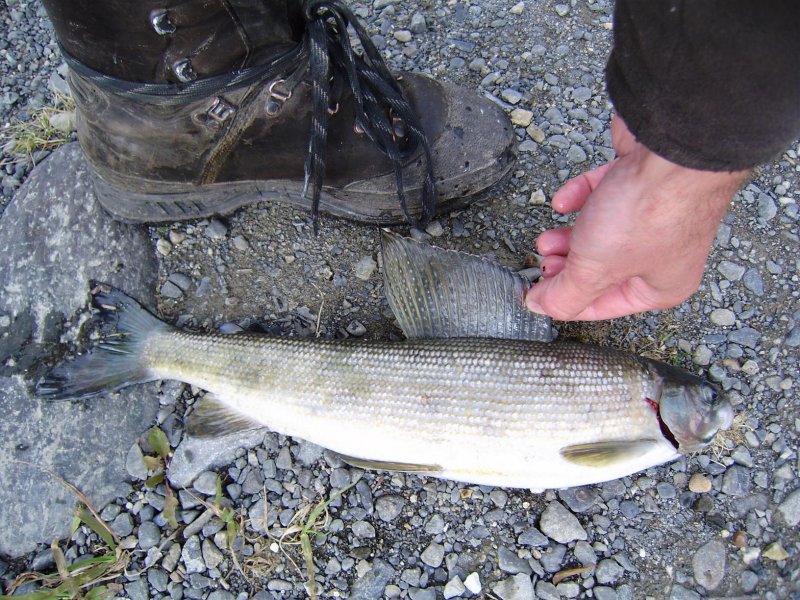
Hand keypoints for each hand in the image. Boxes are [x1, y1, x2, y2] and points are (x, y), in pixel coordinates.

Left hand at [526, 115, 749, 320]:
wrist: (671, 147)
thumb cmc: (651, 212)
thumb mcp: (593, 269)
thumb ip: (564, 294)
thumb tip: (541, 307)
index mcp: (661, 286)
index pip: (604, 305)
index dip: (567, 301)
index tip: (539, 296)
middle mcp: (663, 253)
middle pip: (601, 267)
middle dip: (567, 265)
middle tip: (544, 263)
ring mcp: (654, 212)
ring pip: (601, 232)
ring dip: (569, 235)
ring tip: (545, 238)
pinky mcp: (639, 177)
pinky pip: (603, 193)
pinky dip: (581, 198)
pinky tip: (564, 201)